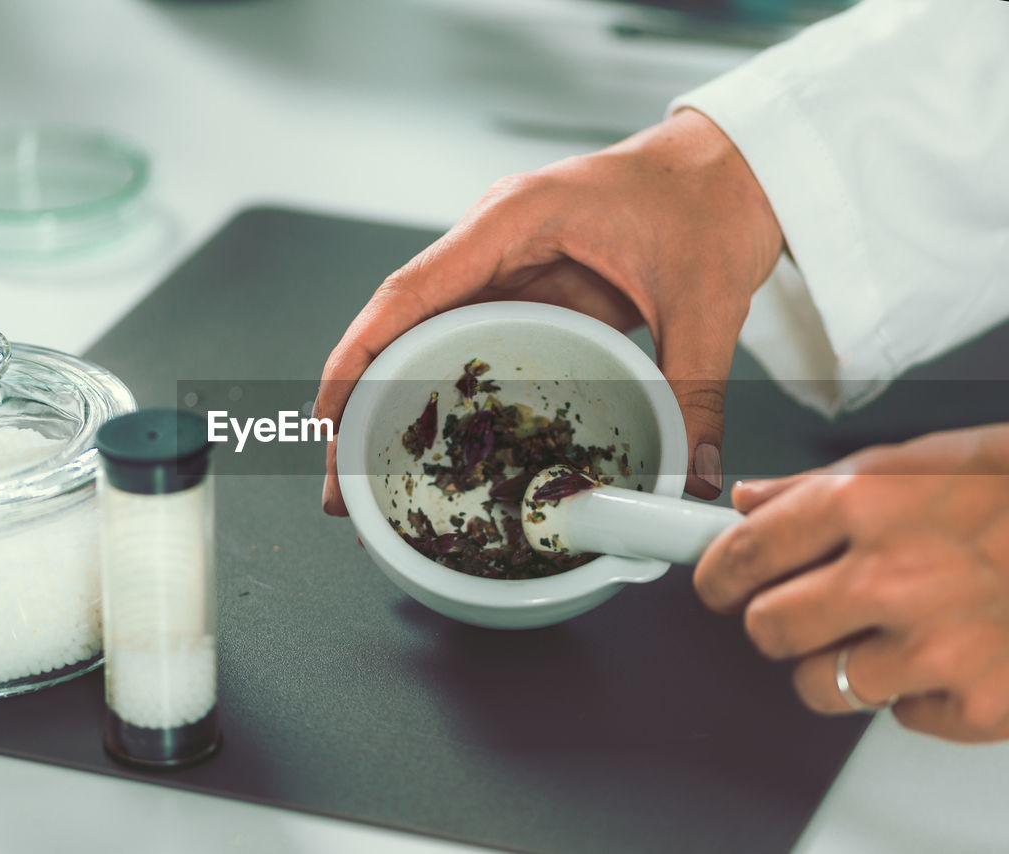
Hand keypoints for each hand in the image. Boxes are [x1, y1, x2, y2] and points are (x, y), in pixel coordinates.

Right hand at [316, 109, 783, 513]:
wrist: (730, 168)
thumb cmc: (705, 201)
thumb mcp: (703, 302)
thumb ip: (693, 390)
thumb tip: (692, 474)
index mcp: (514, 221)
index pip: (410, 291)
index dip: (359, 356)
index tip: (329, 416)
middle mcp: (492, 240)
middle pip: (400, 322)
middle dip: (362, 399)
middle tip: (343, 480)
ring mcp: (503, 264)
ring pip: (424, 335)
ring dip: (394, 399)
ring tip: (374, 473)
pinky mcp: (524, 287)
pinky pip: (467, 339)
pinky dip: (442, 389)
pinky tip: (437, 442)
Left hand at [695, 425, 1008, 741]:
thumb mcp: (922, 459)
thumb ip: (823, 485)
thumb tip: (753, 500)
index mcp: (868, 505)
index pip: (744, 553)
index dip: (716, 573)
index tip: (717, 583)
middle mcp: (894, 578)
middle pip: (767, 630)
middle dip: (773, 622)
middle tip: (800, 610)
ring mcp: (938, 649)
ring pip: (820, 686)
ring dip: (836, 665)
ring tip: (882, 632)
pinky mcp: (980, 703)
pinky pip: (901, 715)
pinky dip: (916, 692)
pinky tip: (949, 652)